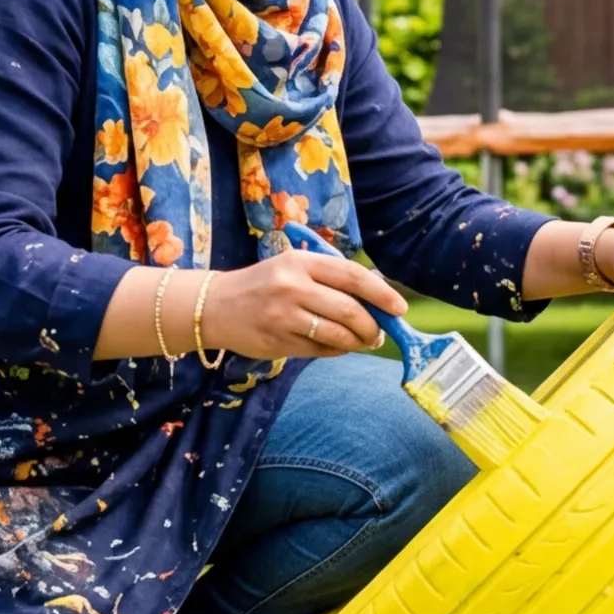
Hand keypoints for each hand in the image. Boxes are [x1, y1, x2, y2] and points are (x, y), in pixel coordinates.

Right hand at [200, 252, 404, 359]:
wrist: (214, 306)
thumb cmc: (264, 284)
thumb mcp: (293, 268)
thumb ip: (330, 278)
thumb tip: (377, 299)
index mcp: (301, 262)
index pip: (352, 276)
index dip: (381, 293)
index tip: (400, 308)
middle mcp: (292, 287)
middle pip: (349, 310)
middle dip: (373, 326)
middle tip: (379, 333)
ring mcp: (283, 317)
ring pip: (337, 335)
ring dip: (357, 342)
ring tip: (362, 341)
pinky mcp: (277, 342)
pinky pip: (320, 351)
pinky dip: (336, 350)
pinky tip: (336, 346)